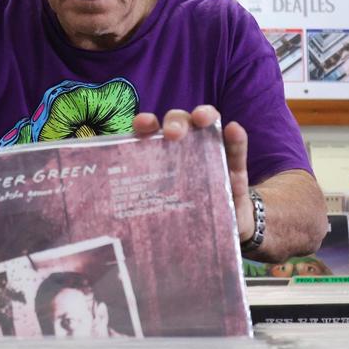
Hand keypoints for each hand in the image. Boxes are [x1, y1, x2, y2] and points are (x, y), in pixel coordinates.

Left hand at [132, 106, 253, 241]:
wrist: (224, 232)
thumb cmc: (185, 217)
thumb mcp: (164, 211)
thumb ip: (145, 207)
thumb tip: (111, 226)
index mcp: (163, 157)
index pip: (152, 134)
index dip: (146, 124)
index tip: (141, 124)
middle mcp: (186, 149)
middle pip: (179, 124)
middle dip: (175, 122)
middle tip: (172, 135)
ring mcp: (213, 155)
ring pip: (208, 127)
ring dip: (205, 116)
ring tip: (202, 118)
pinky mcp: (235, 169)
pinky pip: (237, 151)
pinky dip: (236, 139)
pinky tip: (233, 130)